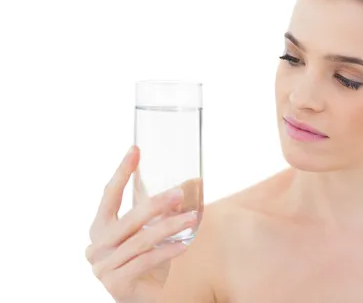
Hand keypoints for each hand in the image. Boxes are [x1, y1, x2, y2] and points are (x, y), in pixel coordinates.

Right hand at [85, 146, 199, 302]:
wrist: (145, 298)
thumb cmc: (146, 261)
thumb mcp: (148, 231)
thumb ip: (156, 210)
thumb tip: (189, 182)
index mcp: (100, 228)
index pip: (109, 194)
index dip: (122, 171)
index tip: (135, 149)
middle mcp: (96, 246)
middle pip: (129, 218)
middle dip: (155, 204)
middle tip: (179, 192)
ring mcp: (103, 266)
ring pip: (141, 239)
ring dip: (170, 227)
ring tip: (192, 218)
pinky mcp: (116, 284)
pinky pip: (146, 261)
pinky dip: (167, 251)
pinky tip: (184, 244)